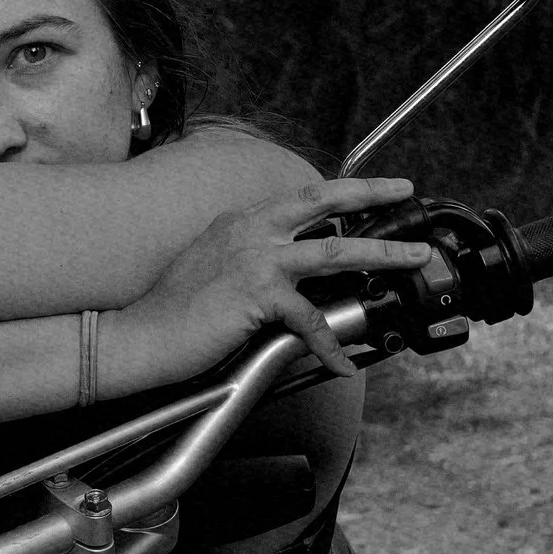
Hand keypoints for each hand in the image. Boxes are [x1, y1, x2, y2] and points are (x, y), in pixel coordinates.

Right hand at [103, 176, 434, 390]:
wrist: (138, 337)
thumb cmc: (171, 313)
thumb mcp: (213, 267)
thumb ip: (250, 262)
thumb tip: (286, 275)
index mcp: (240, 222)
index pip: (300, 197)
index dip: (340, 191)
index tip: (371, 189)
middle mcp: (250, 231)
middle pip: (322, 201)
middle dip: (370, 194)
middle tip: (404, 191)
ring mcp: (255, 260)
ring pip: (335, 251)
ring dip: (383, 254)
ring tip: (414, 258)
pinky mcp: (257, 295)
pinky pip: (310, 318)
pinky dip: (330, 344)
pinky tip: (341, 363)